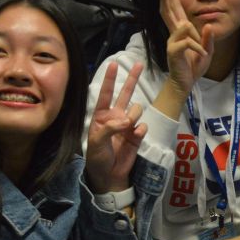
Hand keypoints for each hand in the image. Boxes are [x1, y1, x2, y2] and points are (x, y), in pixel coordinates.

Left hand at [85, 61, 146, 193]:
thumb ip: (110, 128)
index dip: (109, 79)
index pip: (105, 94)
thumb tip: (128, 121)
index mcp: (101, 116)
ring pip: (137, 109)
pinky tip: (135, 136)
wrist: (109, 175)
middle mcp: (115, 116)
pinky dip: (140, 130)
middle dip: (132, 79)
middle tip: (139, 64)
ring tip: (129, 126)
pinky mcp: (137, 135)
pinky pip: (142, 125)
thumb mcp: (96, 142)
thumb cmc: (97, 157)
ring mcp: (127, 125)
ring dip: (134, 115)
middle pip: (125, 94)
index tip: (113, 64)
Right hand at [159, 0, 213, 96]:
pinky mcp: (173, 51)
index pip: (175, 11)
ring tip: (201, 48)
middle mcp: (174, 34)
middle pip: (169, 12)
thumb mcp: (207, 51)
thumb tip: (208, 25)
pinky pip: (188, 42)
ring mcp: (172, 42)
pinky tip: (202, 54)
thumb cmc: (194, 66)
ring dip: (196, 35)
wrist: (186, 82)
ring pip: (183, 25)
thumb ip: (208, 38)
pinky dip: (198, 47)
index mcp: (181, 32)